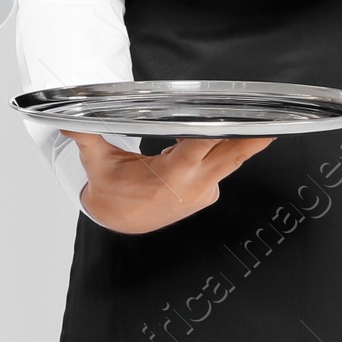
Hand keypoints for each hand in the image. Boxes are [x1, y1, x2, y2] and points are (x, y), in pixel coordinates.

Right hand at [65, 131, 274, 233]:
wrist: (121, 221)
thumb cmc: (112, 191)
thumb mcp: (98, 162)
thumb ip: (87, 136)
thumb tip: (68, 120)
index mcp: (171, 176)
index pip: (201, 148)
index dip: (223, 134)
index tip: (240, 122)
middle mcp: (193, 185)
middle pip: (230, 155)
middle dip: (252, 138)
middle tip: (274, 120)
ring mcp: (203, 192)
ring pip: (232, 161)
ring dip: (248, 144)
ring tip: (268, 122)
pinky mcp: (208, 194)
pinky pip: (224, 168)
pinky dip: (229, 152)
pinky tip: (236, 135)